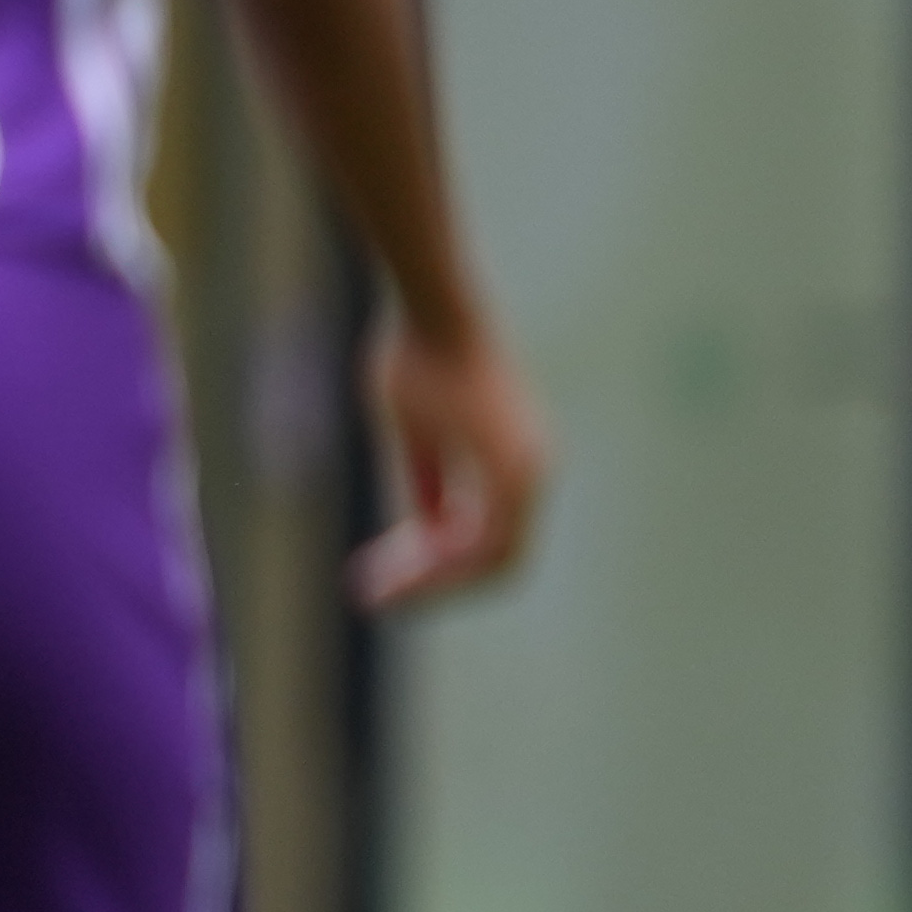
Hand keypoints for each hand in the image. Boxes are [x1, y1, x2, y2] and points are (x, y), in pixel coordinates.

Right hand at [349, 310, 547, 607]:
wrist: (434, 310)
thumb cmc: (418, 356)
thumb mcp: (417, 433)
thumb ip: (431, 482)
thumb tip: (431, 527)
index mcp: (518, 464)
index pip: (490, 541)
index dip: (441, 569)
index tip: (386, 578)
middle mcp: (534, 472)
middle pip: (496, 560)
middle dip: (435, 586)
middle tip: (377, 601)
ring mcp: (529, 473)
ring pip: (492, 562)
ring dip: (433, 584)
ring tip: (377, 598)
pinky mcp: (516, 471)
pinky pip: (487, 546)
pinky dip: (441, 568)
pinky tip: (393, 578)